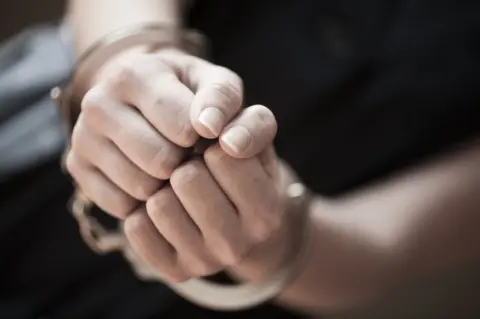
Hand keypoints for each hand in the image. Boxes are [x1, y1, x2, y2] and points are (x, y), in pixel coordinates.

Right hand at [66, 48, 270, 218]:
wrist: (143, 98)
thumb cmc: (188, 94)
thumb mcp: (215, 84)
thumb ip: (223, 101)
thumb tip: (211, 129)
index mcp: (133, 74)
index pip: (182, 127)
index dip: (203, 137)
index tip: (204, 131)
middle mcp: (97, 103)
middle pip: (159, 161)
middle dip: (183, 162)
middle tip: (187, 151)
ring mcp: (81, 137)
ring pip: (140, 186)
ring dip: (165, 184)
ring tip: (171, 162)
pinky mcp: (77, 167)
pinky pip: (121, 205)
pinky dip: (143, 200)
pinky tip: (151, 177)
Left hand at [123, 106, 288, 282]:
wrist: (238, 216)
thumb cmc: (244, 167)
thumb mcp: (257, 139)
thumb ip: (250, 124)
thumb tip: (216, 131)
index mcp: (266, 212)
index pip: (222, 156)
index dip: (213, 143)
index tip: (217, 151)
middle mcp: (238, 245)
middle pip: (187, 180)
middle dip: (187, 164)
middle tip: (195, 170)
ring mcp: (205, 263)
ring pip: (159, 204)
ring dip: (163, 187)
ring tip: (179, 191)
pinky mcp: (174, 271)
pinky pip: (137, 228)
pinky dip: (143, 211)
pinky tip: (163, 210)